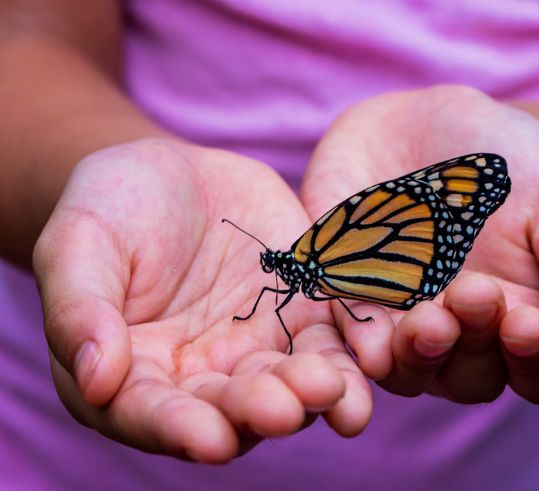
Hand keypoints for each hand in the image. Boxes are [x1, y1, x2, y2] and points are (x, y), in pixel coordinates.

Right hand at [33, 139, 370, 461]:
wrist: (171, 175)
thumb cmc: (109, 209)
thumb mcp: (78, 245)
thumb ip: (81, 310)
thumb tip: (95, 379)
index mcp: (135, 374)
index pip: (154, 414)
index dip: (179, 429)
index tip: (209, 439)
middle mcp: (202, 376)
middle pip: (232, 408)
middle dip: (260, 411)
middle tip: (285, 408)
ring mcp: (258, 346)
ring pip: (290, 383)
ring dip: (315, 394)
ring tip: (334, 390)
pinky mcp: (302, 313)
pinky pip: (331, 338)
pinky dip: (353, 351)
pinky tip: (374, 357)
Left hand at [301, 86, 538, 403]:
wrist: (428, 123)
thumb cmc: (509, 166)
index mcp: (519, 320)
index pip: (538, 371)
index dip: (538, 360)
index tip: (528, 324)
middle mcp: (459, 333)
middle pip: (467, 378)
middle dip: (471, 347)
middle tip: (472, 294)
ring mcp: (400, 320)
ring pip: (406, 370)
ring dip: (415, 357)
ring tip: (426, 322)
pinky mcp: (347, 295)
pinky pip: (347, 331)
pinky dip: (358, 338)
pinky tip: (369, 338)